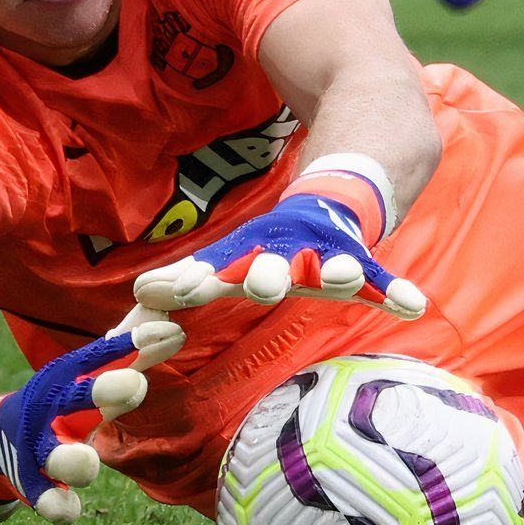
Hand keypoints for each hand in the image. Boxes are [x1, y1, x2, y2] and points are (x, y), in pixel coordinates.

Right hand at [0, 318, 183, 524]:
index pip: (102, 355)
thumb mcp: (92, 372)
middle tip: (136, 383)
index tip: (170, 332)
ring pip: (55, 456)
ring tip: (87, 461)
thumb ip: (128, 345)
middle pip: (78, 398)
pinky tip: (69, 512)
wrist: (1, 436)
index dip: (132, 344)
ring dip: (71, 459)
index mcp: (71, 377)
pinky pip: (43, 498)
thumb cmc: (68, 398)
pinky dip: (55, 506)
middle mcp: (54, 409)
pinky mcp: (31, 482)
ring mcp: (40, 447)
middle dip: (105, 390)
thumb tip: (171, 308)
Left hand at [132, 194, 429, 319]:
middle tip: (255, 286)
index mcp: (238, 259)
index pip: (206, 271)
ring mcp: (320, 252)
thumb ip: (173, 295)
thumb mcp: (219, 267)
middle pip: (264, 266)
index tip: (157, 292)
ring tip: (335, 277)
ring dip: (329, 269)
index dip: (185, 282)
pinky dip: (393, 290)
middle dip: (260, 275)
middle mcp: (277, 253)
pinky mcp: (356, 255)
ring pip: (324, 262)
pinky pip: (378, 277)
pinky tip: (412, 306)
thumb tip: (111, 331)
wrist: (330, 192)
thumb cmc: (261, 251)